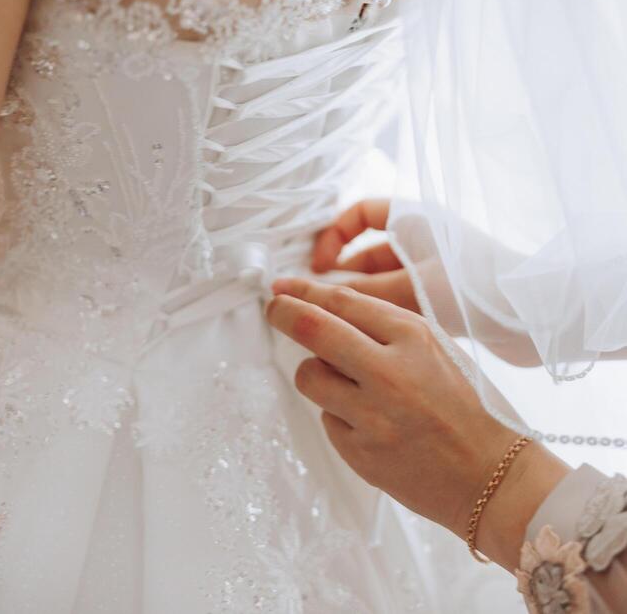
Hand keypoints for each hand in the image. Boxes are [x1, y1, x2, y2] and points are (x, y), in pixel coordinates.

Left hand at [266, 278, 567, 570]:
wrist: (490, 476)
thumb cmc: (465, 407)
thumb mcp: (435, 349)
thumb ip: (385, 328)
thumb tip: (327, 309)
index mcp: (414, 338)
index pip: (344, 301)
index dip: (305, 291)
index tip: (284, 289)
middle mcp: (390, 372)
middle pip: (313, 329)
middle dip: (284, 314)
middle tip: (275, 309)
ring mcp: (372, 416)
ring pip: (309, 376)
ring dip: (315, 373)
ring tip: (343, 382)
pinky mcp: (358, 452)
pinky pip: (327, 418)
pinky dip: (338, 413)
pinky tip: (369, 423)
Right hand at [312, 199, 465, 334]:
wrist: (535, 312)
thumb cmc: (473, 288)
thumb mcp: (410, 288)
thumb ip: (363, 291)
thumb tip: (320, 295)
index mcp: (414, 219)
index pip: (358, 214)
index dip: (333, 237)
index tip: (318, 268)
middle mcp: (423, 237)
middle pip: (369, 249)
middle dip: (344, 274)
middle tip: (322, 305)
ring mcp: (435, 265)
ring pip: (385, 277)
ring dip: (365, 297)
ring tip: (346, 326)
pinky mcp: (447, 291)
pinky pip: (404, 295)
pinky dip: (387, 310)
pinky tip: (375, 336)